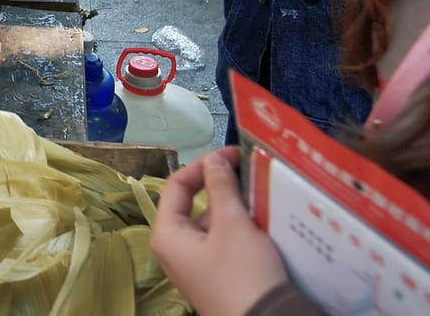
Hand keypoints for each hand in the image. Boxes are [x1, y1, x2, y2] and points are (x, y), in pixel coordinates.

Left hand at [151, 148, 289, 315]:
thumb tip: (214, 159)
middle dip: (222, 187)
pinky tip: (261, 220)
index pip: (177, 184)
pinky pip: (223, 240)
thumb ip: (220, 186)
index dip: (204, 164)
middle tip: (249, 174)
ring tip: (260, 195)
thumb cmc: (243, 274)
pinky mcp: (215, 274)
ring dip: (234, 207)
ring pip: (212, 222)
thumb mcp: (232, 224)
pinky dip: (239, 227)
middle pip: (194, 203)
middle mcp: (174, 249)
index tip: (231, 154)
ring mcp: (195, 264)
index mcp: (167, 235)